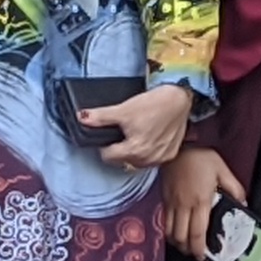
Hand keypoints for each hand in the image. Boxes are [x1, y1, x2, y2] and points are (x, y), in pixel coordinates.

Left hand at [82, 81, 197, 170]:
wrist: (179, 98)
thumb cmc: (153, 103)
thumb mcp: (123, 109)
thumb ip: (100, 117)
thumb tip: (81, 117)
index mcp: (133, 150)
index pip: (107, 156)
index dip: (105, 144)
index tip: (110, 134)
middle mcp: (147, 159)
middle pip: (122, 161)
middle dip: (119, 149)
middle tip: (124, 132)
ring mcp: (160, 159)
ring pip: (137, 162)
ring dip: (133, 153)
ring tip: (136, 134)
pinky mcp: (170, 155)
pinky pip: (153, 159)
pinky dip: (149, 152)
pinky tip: (150, 137)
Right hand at [158, 144, 246, 250]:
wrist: (177, 146)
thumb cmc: (200, 158)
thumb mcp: (223, 170)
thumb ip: (234, 188)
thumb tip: (243, 204)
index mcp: (200, 201)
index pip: (197, 233)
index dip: (198, 249)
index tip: (202, 257)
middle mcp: (183, 206)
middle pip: (180, 237)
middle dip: (187, 249)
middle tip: (195, 252)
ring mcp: (171, 203)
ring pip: (169, 232)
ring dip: (177, 242)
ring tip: (185, 244)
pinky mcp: (163, 198)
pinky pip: (163, 221)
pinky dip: (169, 231)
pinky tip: (175, 231)